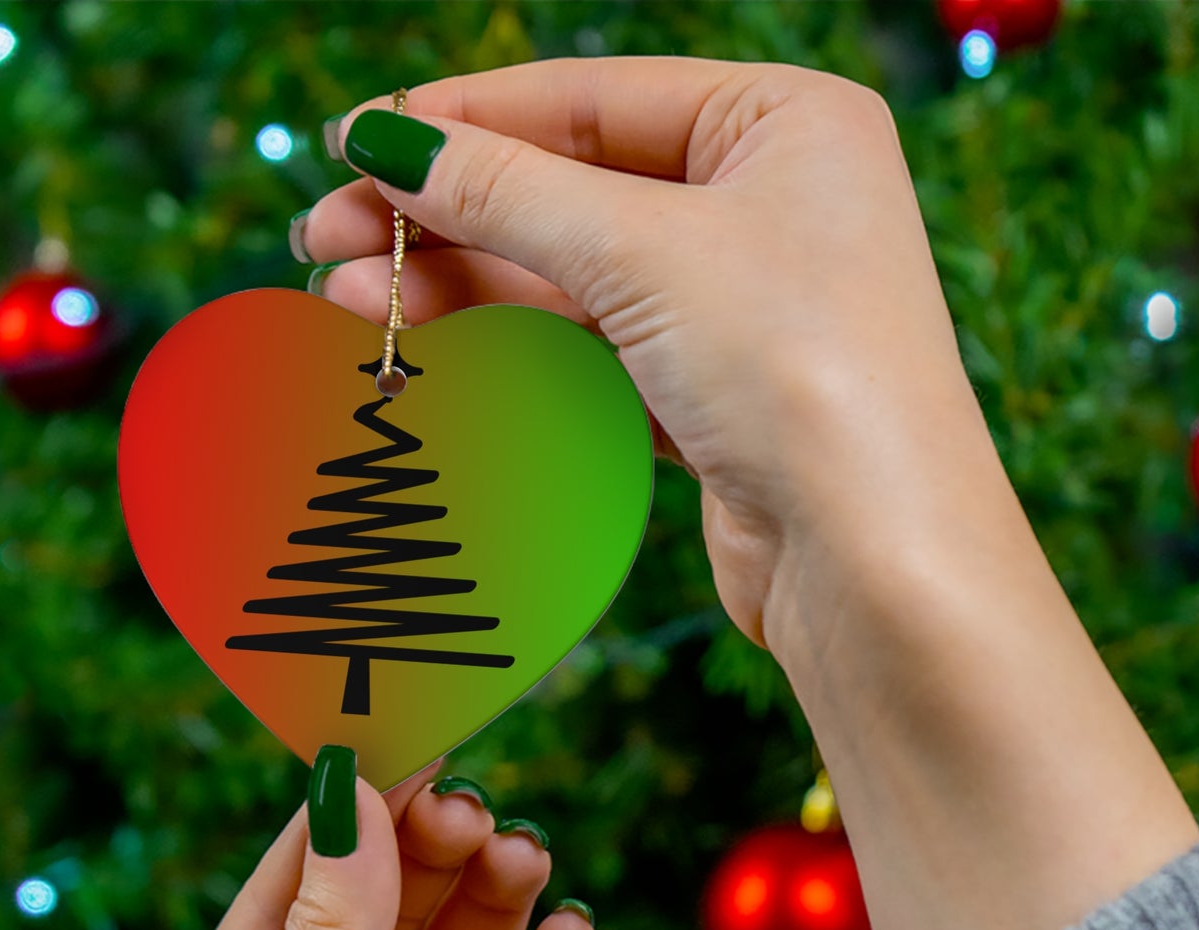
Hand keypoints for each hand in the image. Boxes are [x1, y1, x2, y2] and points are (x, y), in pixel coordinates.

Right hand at [298, 56, 1000, 655]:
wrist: (874, 561)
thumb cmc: (797, 371)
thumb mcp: (643, 253)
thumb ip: (507, 191)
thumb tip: (387, 141)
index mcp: (786, 122)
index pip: (592, 99)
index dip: (464, 119)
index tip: (353, 141)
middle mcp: (772, 204)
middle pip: (574, 190)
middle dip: (446, 216)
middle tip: (324, 240)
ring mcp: (745, 305)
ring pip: (576, 278)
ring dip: (464, 288)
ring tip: (348, 304)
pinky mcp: (718, 396)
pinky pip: (596, 351)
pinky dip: (517, 350)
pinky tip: (435, 350)